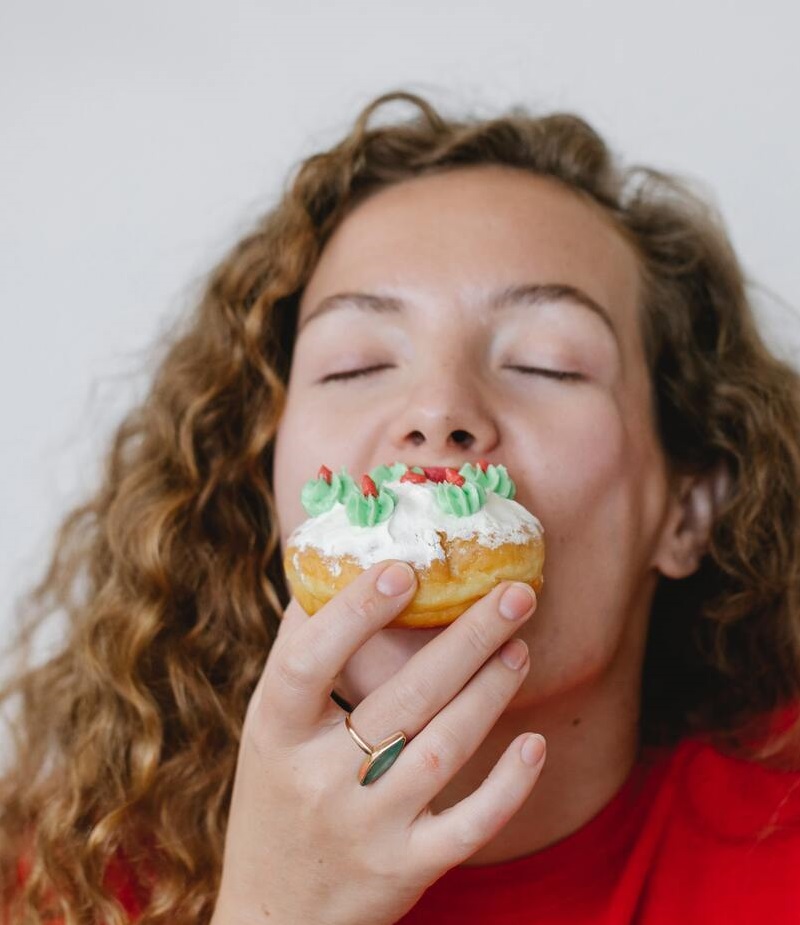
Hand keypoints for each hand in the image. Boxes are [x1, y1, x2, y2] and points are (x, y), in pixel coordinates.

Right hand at [212, 560, 544, 924]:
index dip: (354, 614)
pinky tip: (535, 743)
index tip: (404, 570)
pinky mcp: (405, 869)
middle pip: (404, 699)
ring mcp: (366, 829)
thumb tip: (328, 570)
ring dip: (491, 692)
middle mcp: (320, 781)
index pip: (308, 663)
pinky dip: (508, 787)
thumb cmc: (275, 798)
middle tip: (513, 593)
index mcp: (277, 734)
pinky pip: (469, 827)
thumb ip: (296, 655)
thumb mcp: (266, 730)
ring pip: (444, 750)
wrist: (273, 917)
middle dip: (466, 640)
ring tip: (520, 645)